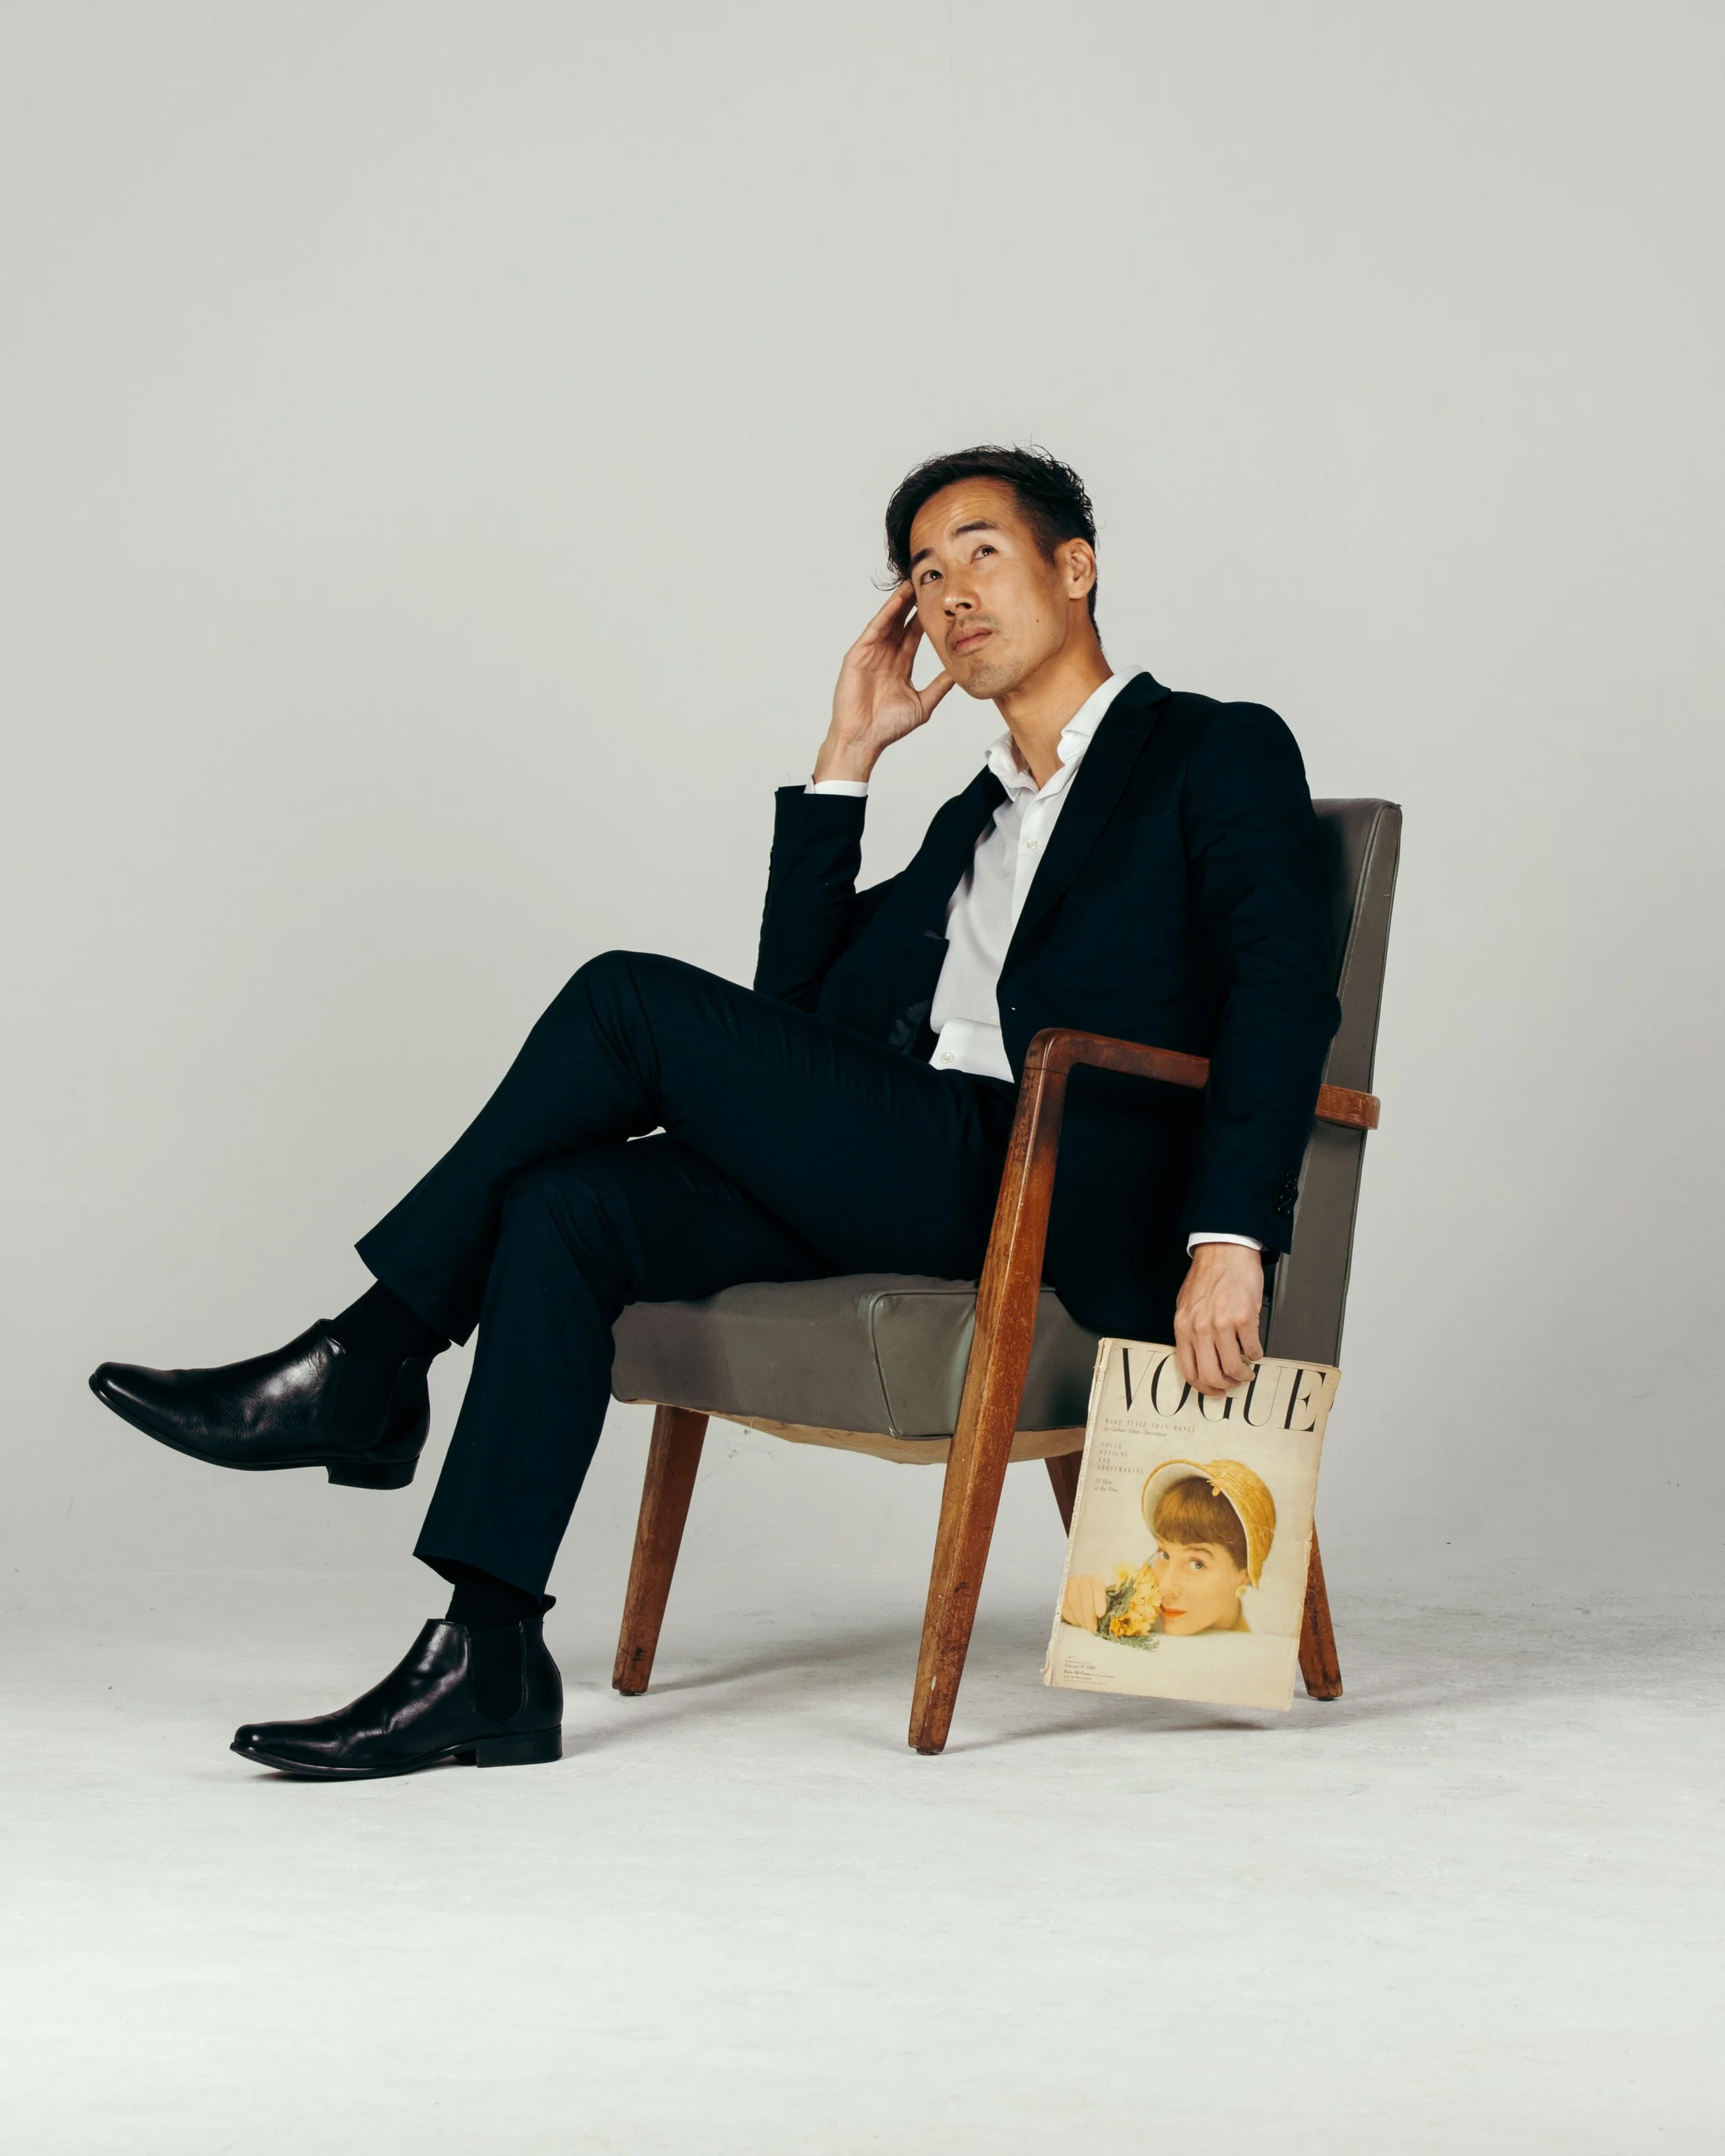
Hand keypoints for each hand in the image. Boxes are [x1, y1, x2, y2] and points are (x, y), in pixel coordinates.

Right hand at [812, 583, 954, 782]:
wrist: (864, 739)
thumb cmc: (888, 727)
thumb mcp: (923, 703)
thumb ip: (940, 686)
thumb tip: (959, 673)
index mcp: (900, 665)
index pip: (914, 635)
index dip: (926, 618)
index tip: (941, 603)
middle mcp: (886, 655)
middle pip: (902, 622)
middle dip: (914, 603)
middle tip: (928, 582)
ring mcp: (871, 653)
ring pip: (889, 621)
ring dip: (900, 602)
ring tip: (913, 582)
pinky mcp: (858, 654)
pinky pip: (874, 629)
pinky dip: (886, 614)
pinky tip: (897, 600)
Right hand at [1061, 1574, 1108, 1629]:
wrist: (1080, 1593)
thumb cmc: (1095, 1599)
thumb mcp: (1104, 1598)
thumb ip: (1107, 1604)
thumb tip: (1111, 1617)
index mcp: (1096, 1580)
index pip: (1098, 1588)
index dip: (1099, 1601)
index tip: (1101, 1615)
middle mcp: (1082, 1580)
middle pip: (1084, 1596)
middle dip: (1088, 1614)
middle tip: (1092, 1627)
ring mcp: (1069, 1586)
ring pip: (1073, 1601)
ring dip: (1079, 1617)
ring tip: (1085, 1626)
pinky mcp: (1061, 1593)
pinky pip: (1063, 1605)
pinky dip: (1070, 1616)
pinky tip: (1077, 1623)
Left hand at [1173, 1242, 1264, 1396]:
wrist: (1225, 1250)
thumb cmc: (1207, 1275)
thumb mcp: (1186, 1305)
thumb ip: (1189, 1330)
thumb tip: (1199, 1355)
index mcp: (1183, 1327)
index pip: (1189, 1370)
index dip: (1203, 1387)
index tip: (1214, 1390)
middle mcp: (1199, 1329)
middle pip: (1211, 1375)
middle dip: (1225, 1385)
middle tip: (1233, 1383)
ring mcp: (1221, 1324)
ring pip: (1232, 1367)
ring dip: (1243, 1374)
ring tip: (1247, 1370)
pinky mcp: (1243, 1318)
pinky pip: (1251, 1348)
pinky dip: (1255, 1354)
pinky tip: (1255, 1350)